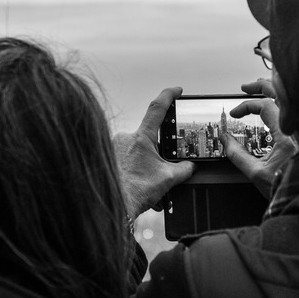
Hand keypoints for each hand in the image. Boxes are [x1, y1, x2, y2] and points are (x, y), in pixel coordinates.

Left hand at [113, 87, 194, 219]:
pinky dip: (136, 171)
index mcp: (141, 137)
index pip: (157, 108)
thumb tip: (191, 166)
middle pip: (149, 138)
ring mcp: (114, 146)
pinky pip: (127, 159)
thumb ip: (184, 169)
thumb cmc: (135, 192)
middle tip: (160, 170)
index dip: (169, 95)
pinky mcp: (107, 156)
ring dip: (147, 166)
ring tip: (150, 186)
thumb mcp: (167, 179)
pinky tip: (140, 186)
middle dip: (158, 154)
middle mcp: (126, 137)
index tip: (177, 91)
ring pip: (138, 151)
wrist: (114, 206)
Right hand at [221, 78, 297, 199]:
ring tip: (260, 90)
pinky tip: (275, 108)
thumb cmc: (285, 189)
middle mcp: (298, 131)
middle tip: (246, 87)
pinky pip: (295, 112)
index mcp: (287, 138)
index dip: (247, 106)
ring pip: (291, 101)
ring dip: (274, 93)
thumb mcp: (255, 174)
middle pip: (282, 95)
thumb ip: (236, 155)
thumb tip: (224, 139)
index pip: (266, 107)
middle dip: (262, 87)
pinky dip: (282, 105)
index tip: (235, 114)